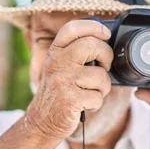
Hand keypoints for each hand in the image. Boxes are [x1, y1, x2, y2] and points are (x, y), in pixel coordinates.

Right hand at [25, 20, 113, 139]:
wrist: (42, 121)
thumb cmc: (58, 92)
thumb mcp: (60, 67)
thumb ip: (76, 52)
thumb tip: (105, 40)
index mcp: (55, 51)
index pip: (73, 28)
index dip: (94, 27)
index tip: (106, 34)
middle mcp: (57, 62)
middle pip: (92, 45)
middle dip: (107, 57)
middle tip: (104, 67)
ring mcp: (62, 81)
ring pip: (101, 76)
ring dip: (103, 88)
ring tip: (90, 92)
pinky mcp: (69, 100)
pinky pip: (98, 97)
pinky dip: (96, 104)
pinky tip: (84, 105)